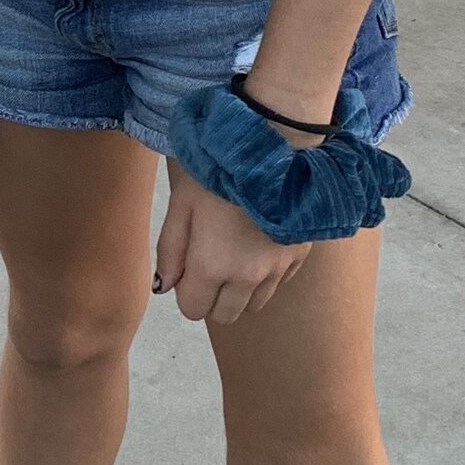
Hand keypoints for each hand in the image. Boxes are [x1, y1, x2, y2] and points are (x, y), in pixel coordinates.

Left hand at [154, 156, 316, 326]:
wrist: (272, 149)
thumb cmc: (218, 171)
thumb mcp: (181, 204)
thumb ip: (169, 250)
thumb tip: (165, 287)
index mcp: (212, 266)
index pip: (193, 310)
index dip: (186, 291)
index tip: (190, 265)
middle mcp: (247, 278)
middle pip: (226, 315)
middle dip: (213, 298)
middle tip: (211, 262)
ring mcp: (278, 270)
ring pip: (255, 304)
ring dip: (241, 290)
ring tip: (237, 251)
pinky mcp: (299, 257)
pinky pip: (279, 284)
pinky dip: (267, 275)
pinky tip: (260, 243)